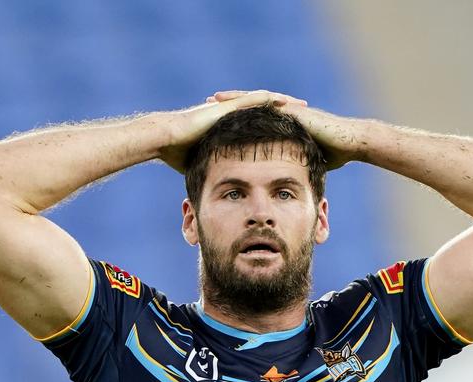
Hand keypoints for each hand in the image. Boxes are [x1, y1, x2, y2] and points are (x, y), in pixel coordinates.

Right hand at [159, 90, 306, 172]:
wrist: (164, 139)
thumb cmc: (177, 152)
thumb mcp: (202, 164)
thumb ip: (213, 170)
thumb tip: (217, 190)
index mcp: (230, 127)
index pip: (260, 124)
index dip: (279, 127)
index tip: (296, 132)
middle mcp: (232, 115)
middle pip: (266, 110)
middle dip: (287, 112)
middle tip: (308, 114)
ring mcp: (228, 109)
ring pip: (262, 102)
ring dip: (283, 103)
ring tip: (303, 106)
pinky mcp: (224, 107)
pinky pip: (250, 100)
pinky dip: (267, 100)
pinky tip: (284, 100)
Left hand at [210, 90, 359, 169]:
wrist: (352, 142)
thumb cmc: (335, 153)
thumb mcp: (307, 161)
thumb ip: (294, 165)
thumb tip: (286, 183)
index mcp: (283, 125)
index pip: (253, 118)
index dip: (234, 118)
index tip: (214, 120)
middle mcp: (283, 114)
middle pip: (250, 106)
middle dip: (228, 105)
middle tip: (205, 103)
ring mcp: (290, 110)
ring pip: (257, 101)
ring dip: (236, 99)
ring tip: (215, 99)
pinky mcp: (296, 111)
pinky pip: (271, 105)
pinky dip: (254, 103)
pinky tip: (239, 103)